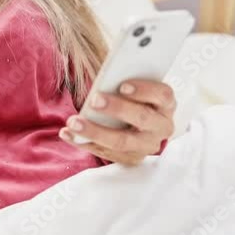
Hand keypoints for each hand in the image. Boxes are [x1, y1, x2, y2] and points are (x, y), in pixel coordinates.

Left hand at [59, 79, 174, 165]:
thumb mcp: (137, 88)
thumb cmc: (134, 98)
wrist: (140, 126)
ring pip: (122, 142)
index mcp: (166, 104)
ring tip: (73, 123)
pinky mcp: (130, 158)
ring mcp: (147, 146)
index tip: (123, 86)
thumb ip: (125, 81)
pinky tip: (67, 134)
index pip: (162, 95)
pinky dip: (84, 143)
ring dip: (95, 131)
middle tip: (94, 101)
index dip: (144, 90)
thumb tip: (108, 75)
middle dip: (117, 109)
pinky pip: (106, 153)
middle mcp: (161, 127)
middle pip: (142, 118)